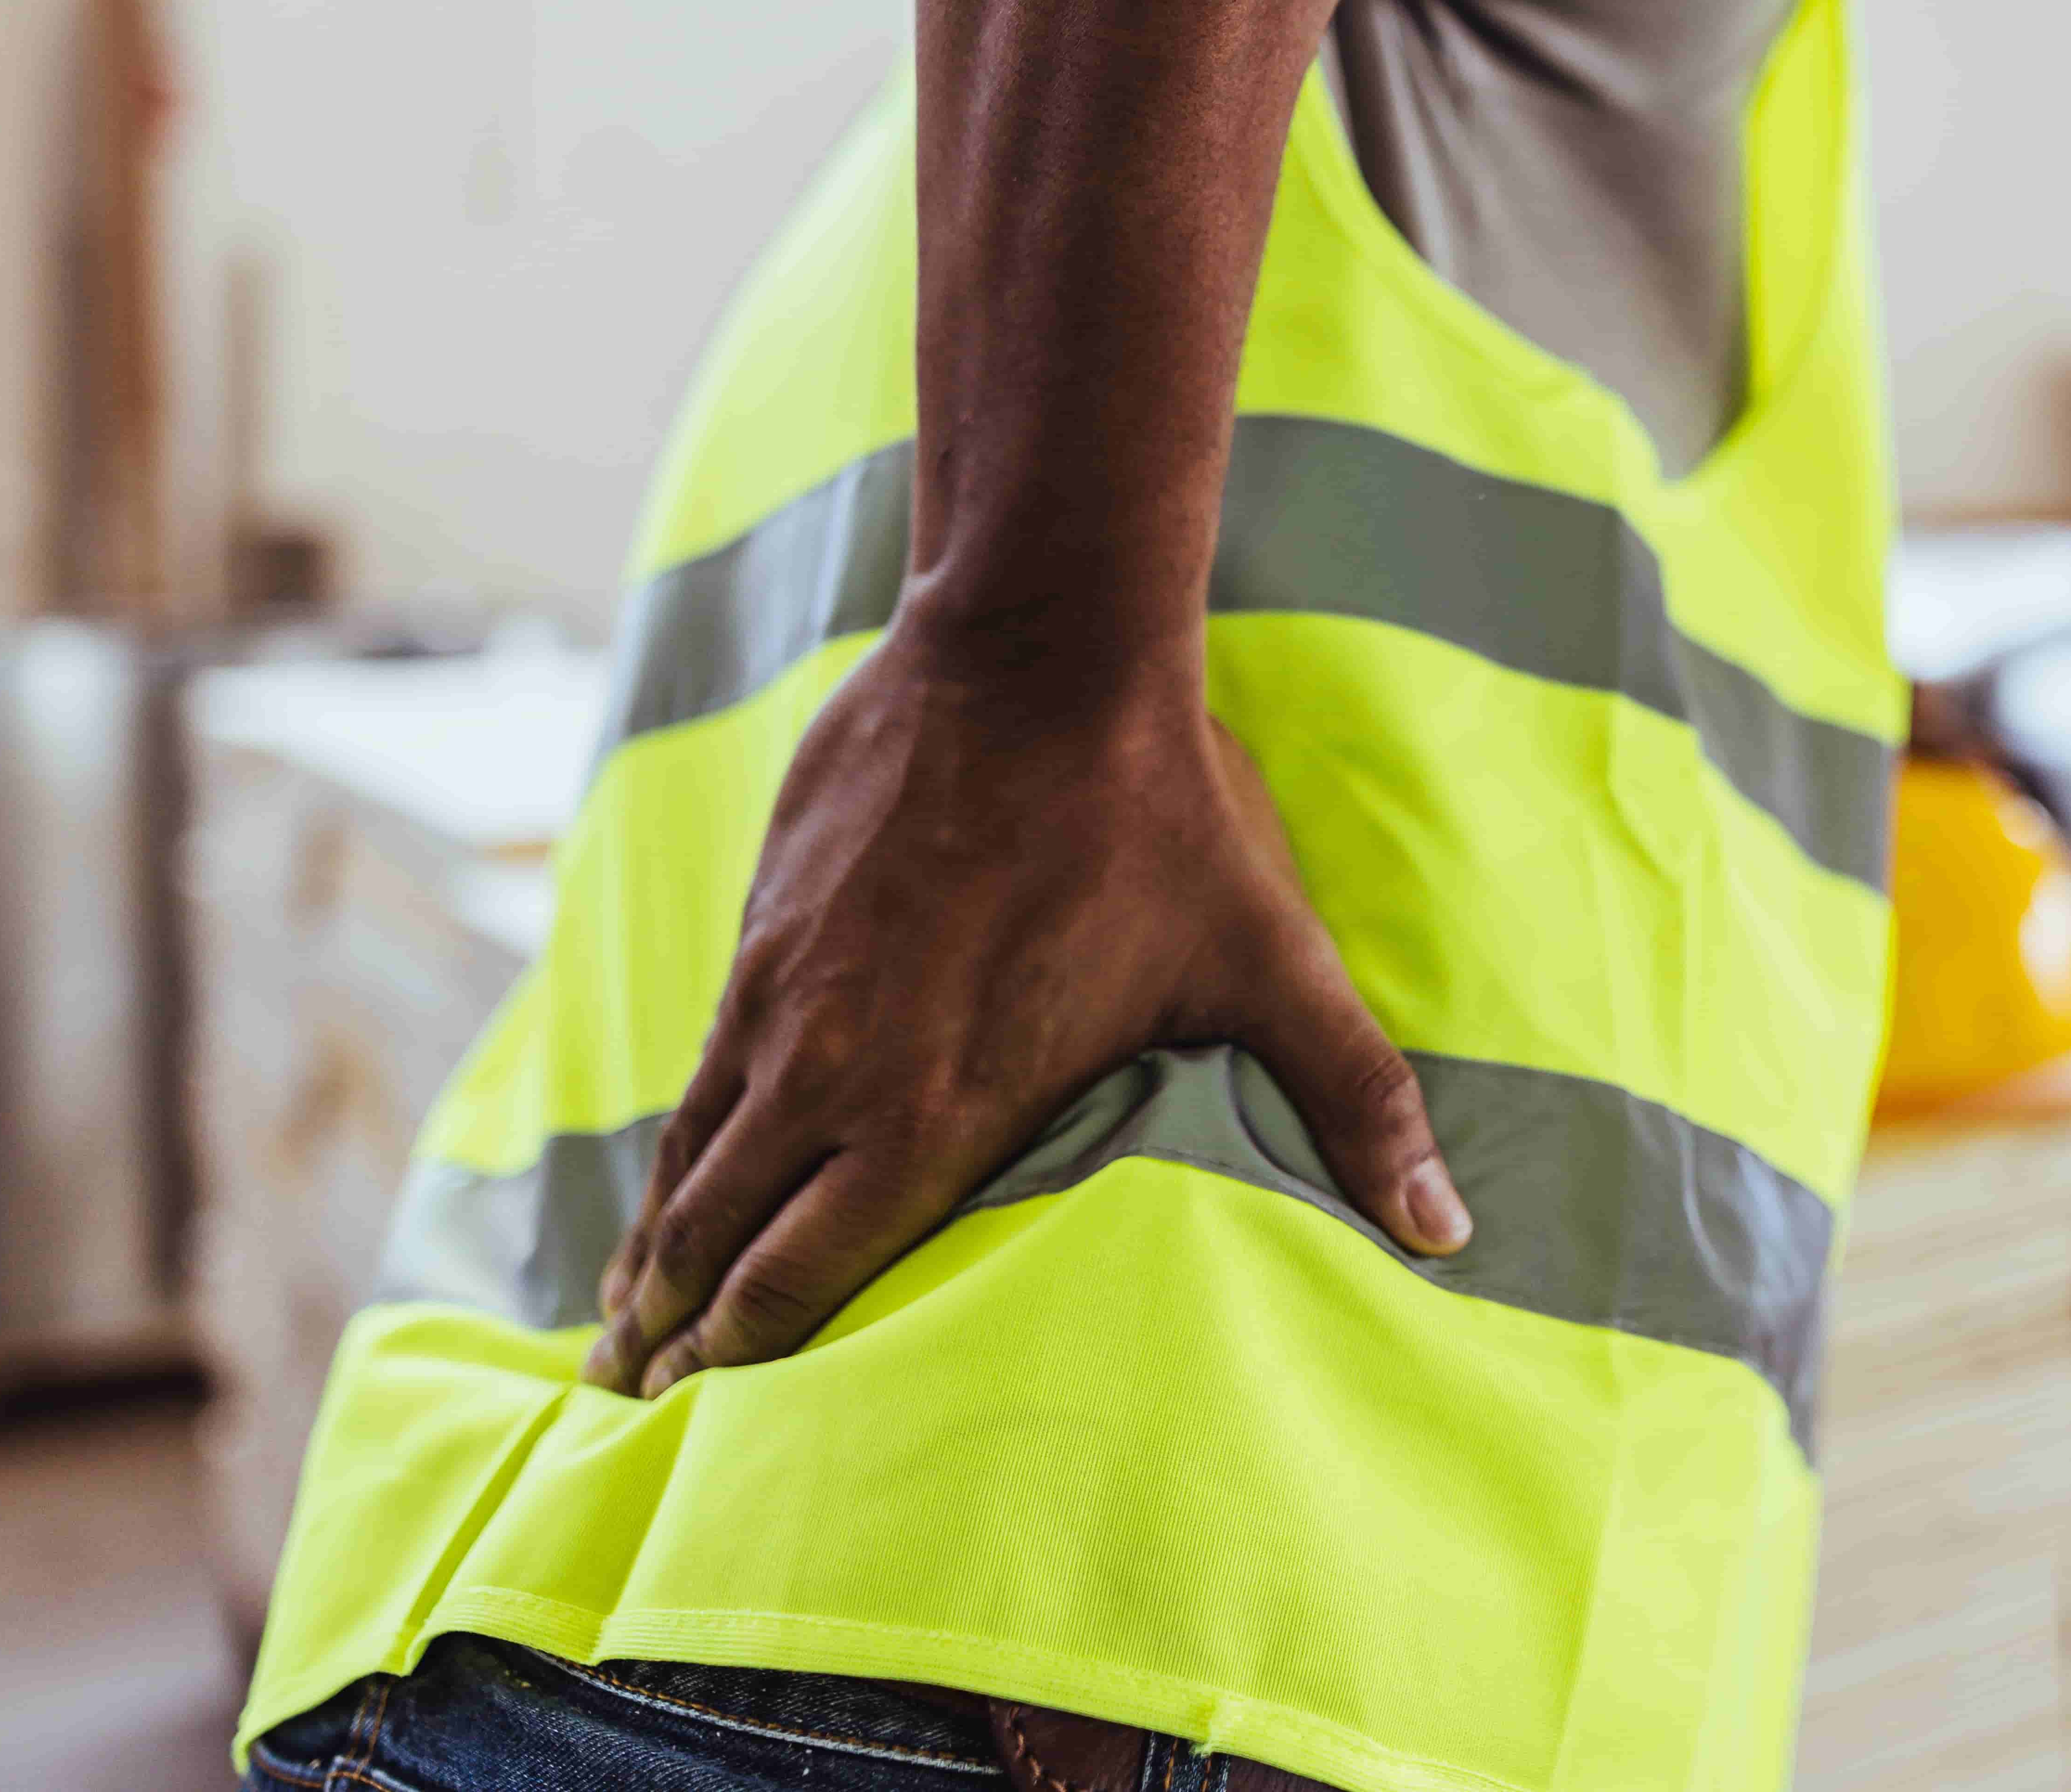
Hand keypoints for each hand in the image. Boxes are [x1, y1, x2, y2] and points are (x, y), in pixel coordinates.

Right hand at [580, 623, 1469, 1398]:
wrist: (1041, 652)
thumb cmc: (1162, 813)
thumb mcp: (1274, 964)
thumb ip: (1356, 1106)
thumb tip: (1452, 1228)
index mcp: (940, 1107)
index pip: (809, 1273)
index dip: (748, 1358)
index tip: (704, 1418)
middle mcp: (838, 1068)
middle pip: (725, 1235)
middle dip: (673, 1331)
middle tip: (631, 1404)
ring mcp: (785, 996)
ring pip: (692, 1157)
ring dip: (652, 1249)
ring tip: (618, 1326)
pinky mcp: (765, 930)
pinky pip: (697, 1070)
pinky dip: (669, 1145)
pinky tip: (662, 1178)